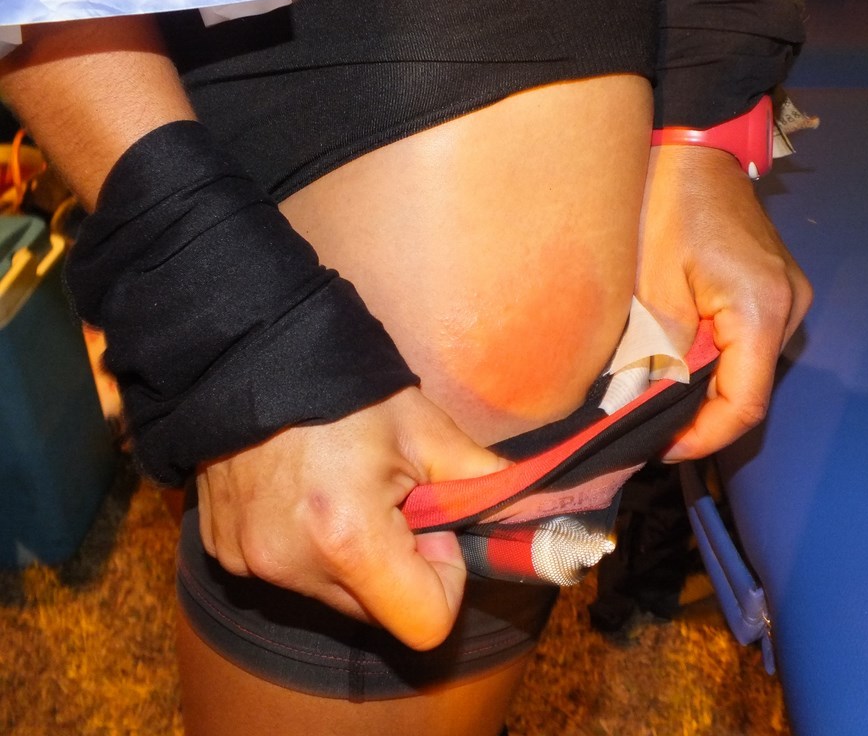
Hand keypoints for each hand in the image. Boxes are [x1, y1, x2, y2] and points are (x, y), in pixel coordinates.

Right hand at [195, 386, 509, 650]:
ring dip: (353, 557)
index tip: (431, 526)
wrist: (250, 356)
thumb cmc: (347, 391)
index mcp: (349, 537)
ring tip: (344, 488)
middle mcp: (293, 565)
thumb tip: (529, 506)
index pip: (425, 623)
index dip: (443, 579)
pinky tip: (303, 492)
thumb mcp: (426, 430)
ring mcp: (251, 563)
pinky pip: (290, 572)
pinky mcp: (225, 553)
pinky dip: (308, 546)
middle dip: (398, 565)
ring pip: (335, 594)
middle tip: (391, 498)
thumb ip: (484, 481)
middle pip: (378, 611)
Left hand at [636, 146, 811, 459]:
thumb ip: (656, 354)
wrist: (697, 150)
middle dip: (700, 420)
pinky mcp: (778, 292)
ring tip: (657, 398)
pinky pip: (748, 347)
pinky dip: (714, 365)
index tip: (660, 448)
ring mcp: (790, 300)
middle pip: (750, 393)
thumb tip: (645, 408)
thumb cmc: (668, 207)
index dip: (703, 439)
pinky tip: (678, 363)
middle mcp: (789, 309)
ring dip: (705, 393)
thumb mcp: (652, 288)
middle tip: (649, 429)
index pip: (744, 405)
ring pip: (748, 372)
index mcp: (761, 310)